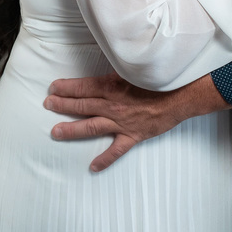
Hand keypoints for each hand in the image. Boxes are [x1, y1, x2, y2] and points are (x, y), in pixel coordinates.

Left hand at [44, 72, 228, 171]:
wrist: (183, 95)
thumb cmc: (161, 79)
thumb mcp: (136, 68)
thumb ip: (119, 69)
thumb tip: (106, 64)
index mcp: (113, 86)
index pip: (84, 87)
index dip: (66, 87)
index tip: (53, 88)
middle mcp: (114, 105)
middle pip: (83, 105)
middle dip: (63, 105)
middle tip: (48, 105)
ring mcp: (122, 122)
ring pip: (91, 126)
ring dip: (72, 129)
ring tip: (56, 131)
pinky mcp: (133, 135)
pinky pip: (116, 150)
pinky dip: (104, 159)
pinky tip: (93, 167)